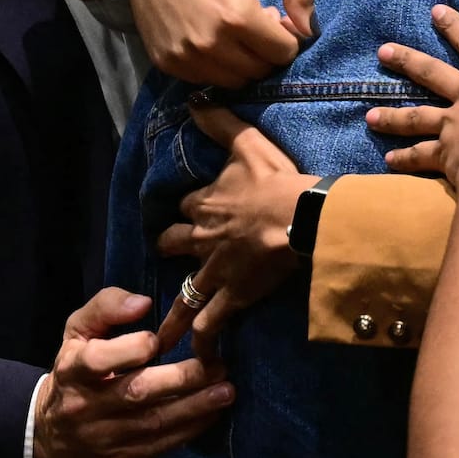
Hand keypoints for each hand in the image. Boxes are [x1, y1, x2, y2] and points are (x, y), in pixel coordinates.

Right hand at [32, 288, 232, 457]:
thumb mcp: (79, 333)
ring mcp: (101, 438)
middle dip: (180, 380)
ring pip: (153, 423)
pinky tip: (213, 413)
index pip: (97, 360)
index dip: (130, 348)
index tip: (158, 340)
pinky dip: (190, 429)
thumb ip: (106, 307)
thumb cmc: (75, 370)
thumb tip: (143, 303)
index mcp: (73, 371)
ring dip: (195, 407)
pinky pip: (159, 446)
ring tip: (227, 391)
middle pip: (136, 393)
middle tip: (218, 366)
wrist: (47, 436)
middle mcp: (85, 407)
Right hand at [123, 0, 316, 86]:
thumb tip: (309, 28)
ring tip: (236, 28)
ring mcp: (183, 56)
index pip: (283, 53)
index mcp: (237, 16)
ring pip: (234, 81)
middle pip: (260, 70)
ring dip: (244, 60)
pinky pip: (204, 79)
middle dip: (267, 50)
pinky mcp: (164, 60)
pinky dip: (217, 65)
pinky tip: (214, 35)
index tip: (277, 17)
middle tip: (259, 21)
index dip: (288, 36)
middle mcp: (209, 43)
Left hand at [154, 106, 317, 356]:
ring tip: (159, 337)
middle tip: (174, 257)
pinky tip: (199, 356)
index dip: (190, 206)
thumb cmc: (278, 181)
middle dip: (173, 249)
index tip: (194, 210)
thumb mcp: (249, 144)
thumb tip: (195, 101)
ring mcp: (215, 270)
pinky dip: (203, 340)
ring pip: (185, 292)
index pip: (187, 205)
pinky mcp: (231, 295)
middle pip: (175, 245)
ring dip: (172, 314)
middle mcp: (202, 238)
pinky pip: (210, 322)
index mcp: (207, 203)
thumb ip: (222, 124)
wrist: (299, 218)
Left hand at [368, 5, 458, 190]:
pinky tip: (389, 161)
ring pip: (417, 118)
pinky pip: (421, 156)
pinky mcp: (446, 156)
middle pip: (434, 75)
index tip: (435, 11)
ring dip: (393, 116)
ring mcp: (453, 127)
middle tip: (382, 51)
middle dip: (409, 62)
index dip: (457, 28)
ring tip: (369, 116)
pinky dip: (405, 159)